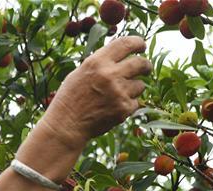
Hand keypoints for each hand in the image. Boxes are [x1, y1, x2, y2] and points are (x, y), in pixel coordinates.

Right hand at [39, 36, 152, 150]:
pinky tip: (114, 108)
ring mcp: (118, 93)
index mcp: (97, 62)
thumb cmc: (71, 98)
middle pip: (141, 63)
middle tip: (145, 68)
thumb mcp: (81, 72)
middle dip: (146, 65)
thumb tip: (121, 55)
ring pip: (140, 85)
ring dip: (134, 88)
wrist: (66, 125)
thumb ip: (101, 62)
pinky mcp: (123, 109)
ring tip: (118, 95)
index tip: (141, 46)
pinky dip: (128, 105)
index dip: (138, 42)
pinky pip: (136, 103)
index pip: (126, 43)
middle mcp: (110, 74)